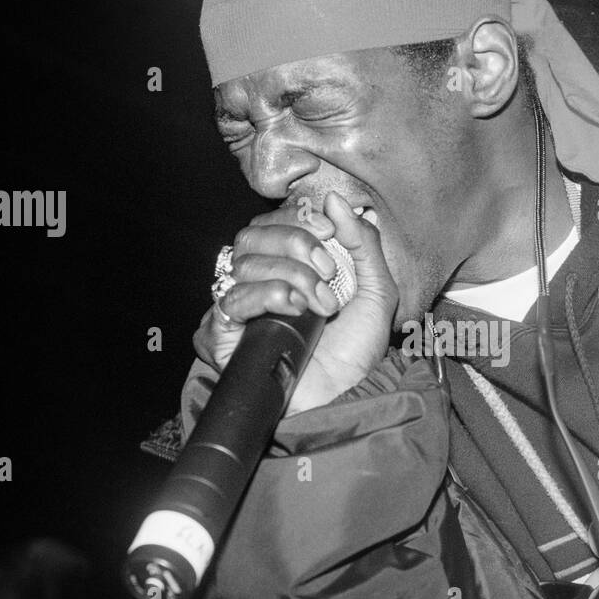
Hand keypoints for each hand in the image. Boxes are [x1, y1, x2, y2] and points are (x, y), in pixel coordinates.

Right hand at [195, 192, 397, 413]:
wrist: (347, 399)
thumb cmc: (358, 353)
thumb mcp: (376, 292)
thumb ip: (363, 243)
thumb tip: (333, 199)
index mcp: (289, 265)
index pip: (273, 220)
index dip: (298, 218)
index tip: (330, 232)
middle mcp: (259, 282)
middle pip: (252, 234)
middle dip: (296, 245)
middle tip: (328, 273)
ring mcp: (238, 309)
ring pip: (242, 263)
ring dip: (290, 276)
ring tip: (322, 305)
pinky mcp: (222, 336)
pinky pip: (229, 300)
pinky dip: (265, 296)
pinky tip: (294, 312)